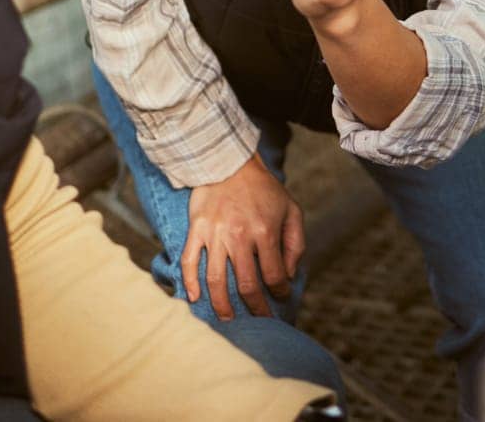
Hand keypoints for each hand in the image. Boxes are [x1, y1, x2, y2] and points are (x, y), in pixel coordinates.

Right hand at [182, 152, 304, 319]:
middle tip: (260, 321)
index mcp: (265, 232)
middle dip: (256, 308)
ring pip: (217, 279)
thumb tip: (288, 275)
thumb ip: (295, 244)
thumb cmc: (264, 190)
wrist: (230, 163)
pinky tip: (194, 298)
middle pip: (247, 284)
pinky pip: (190, 261)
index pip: (274, 275)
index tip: (280, 296)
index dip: (280, 291)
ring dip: (222, 305)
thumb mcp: (291, 211)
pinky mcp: (197, 229)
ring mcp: (215, 234)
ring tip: (227, 319)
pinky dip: (190, 282)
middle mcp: (239, 235)